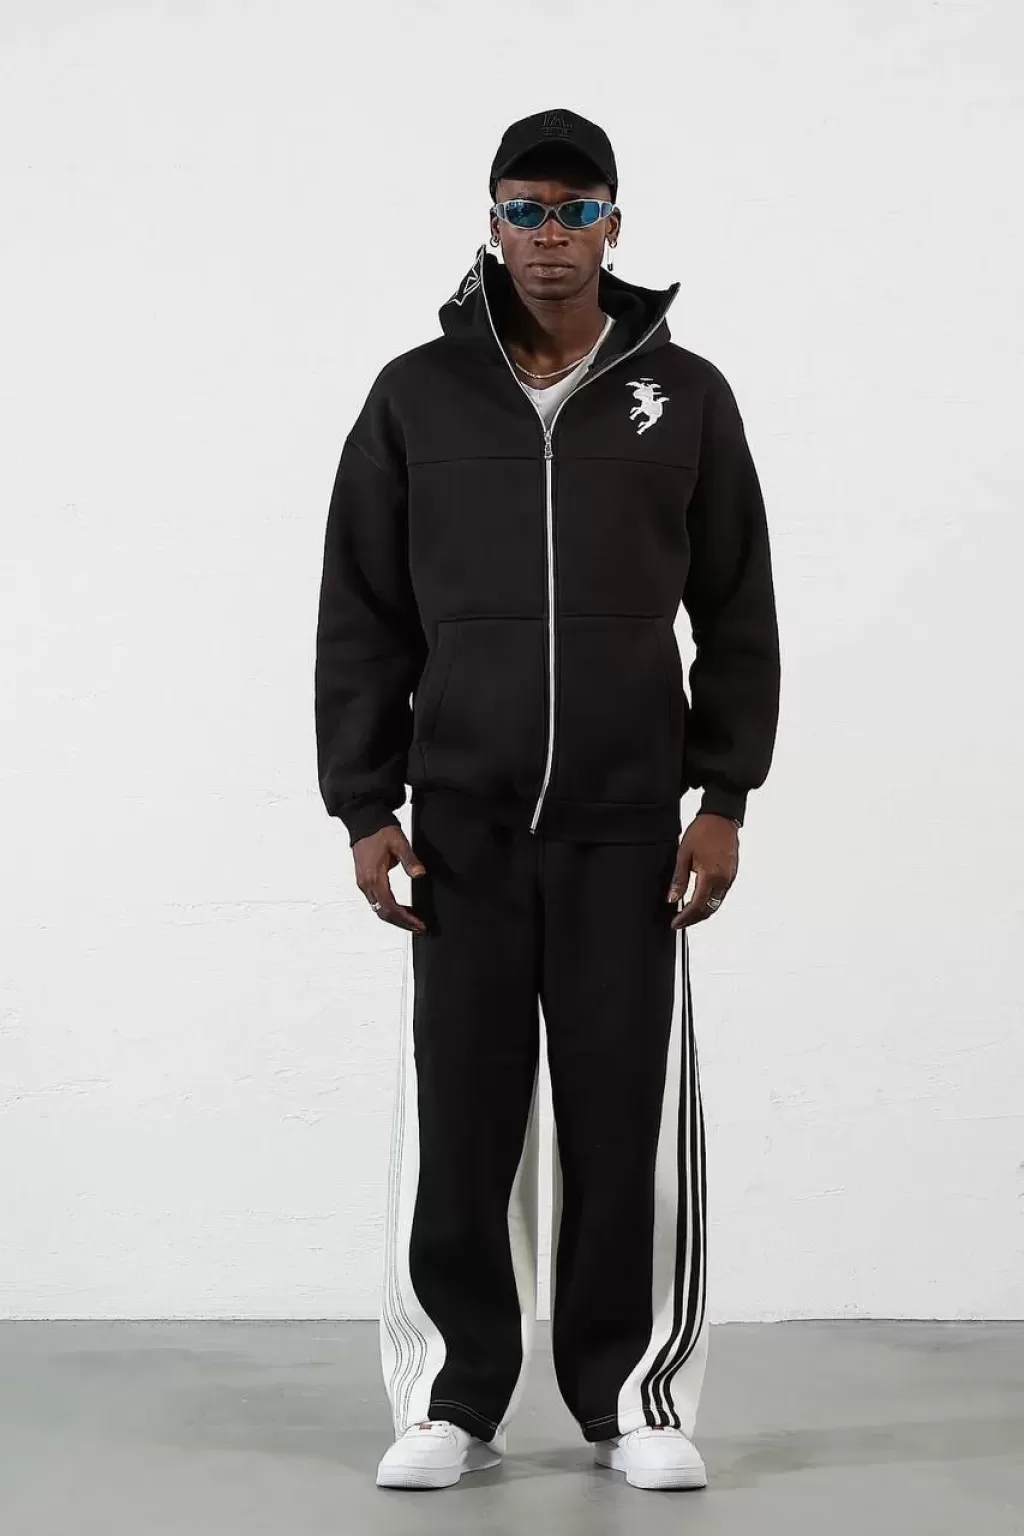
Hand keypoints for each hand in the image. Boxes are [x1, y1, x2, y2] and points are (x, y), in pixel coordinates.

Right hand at [353, 823, 426, 933]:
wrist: (364, 822)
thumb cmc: (380, 831)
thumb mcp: (399, 843)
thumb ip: (410, 860)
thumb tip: (420, 875)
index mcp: (374, 878)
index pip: (390, 906)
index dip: (405, 918)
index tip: (419, 924)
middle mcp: (366, 884)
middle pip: (383, 913)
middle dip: (402, 923)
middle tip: (419, 928)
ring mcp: (363, 883)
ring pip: (379, 909)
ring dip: (396, 918)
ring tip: (413, 921)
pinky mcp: (364, 880)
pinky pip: (376, 902)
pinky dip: (389, 909)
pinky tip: (402, 908)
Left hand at [667, 813, 738, 928]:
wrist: (721, 818)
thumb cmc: (703, 831)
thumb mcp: (684, 855)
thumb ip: (679, 879)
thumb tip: (672, 898)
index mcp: (711, 876)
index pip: (697, 906)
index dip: (685, 918)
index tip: (676, 922)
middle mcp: (724, 880)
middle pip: (709, 909)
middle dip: (694, 919)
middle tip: (680, 922)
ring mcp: (730, 878)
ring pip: (716, 903)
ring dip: (702, 911)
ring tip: (687, 914)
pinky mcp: (732, 874)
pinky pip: (721, 894)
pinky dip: (710, 901)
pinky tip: (700, 900)